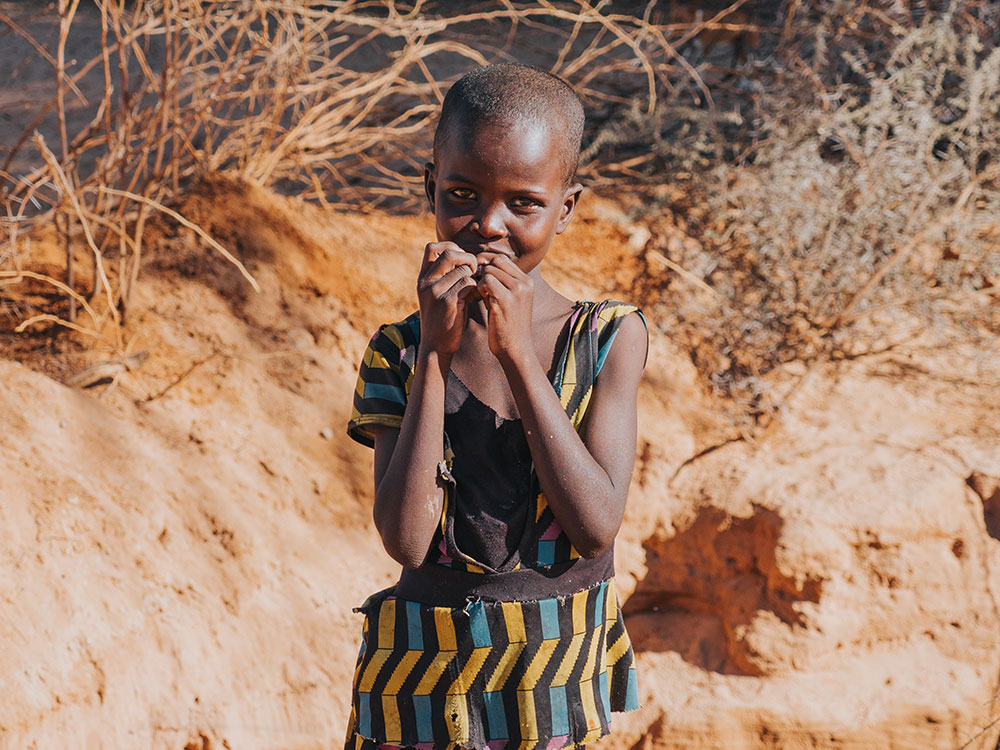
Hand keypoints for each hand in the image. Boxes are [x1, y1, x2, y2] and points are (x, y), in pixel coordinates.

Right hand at [417, 242, 477, 356]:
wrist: (436, 347)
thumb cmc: (443, 320)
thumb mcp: (437, 295)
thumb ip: (445, 277)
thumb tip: (466, 257)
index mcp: (422, 279)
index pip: (432, 247)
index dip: (451, 248)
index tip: (463, 261)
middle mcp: (426, 282)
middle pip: (449, 253)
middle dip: (467, 259)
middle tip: (474, 273)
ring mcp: (435, 291)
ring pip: (464, 270)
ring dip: (475, 278)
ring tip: (475, 291)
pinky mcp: (448, 302)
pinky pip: (469, 283)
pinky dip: (477, 289)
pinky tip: (475, 298)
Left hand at [475, 253, 534, 364]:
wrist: (516, 350)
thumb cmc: (508, 326)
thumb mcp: (509, 300)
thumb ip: (500, 283)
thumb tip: (482, 265)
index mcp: (527, 281)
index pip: (502, 259)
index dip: (487, 265)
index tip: (480, 279)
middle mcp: (524, 283)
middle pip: (495, 261)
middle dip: (483, 272)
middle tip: (480, 288)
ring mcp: (517, 290)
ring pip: (489, 270)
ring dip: (480, 282)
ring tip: (483, 297)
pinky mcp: (506, 300)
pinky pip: (485, 281)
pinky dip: (479, 289)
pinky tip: (482, 300)